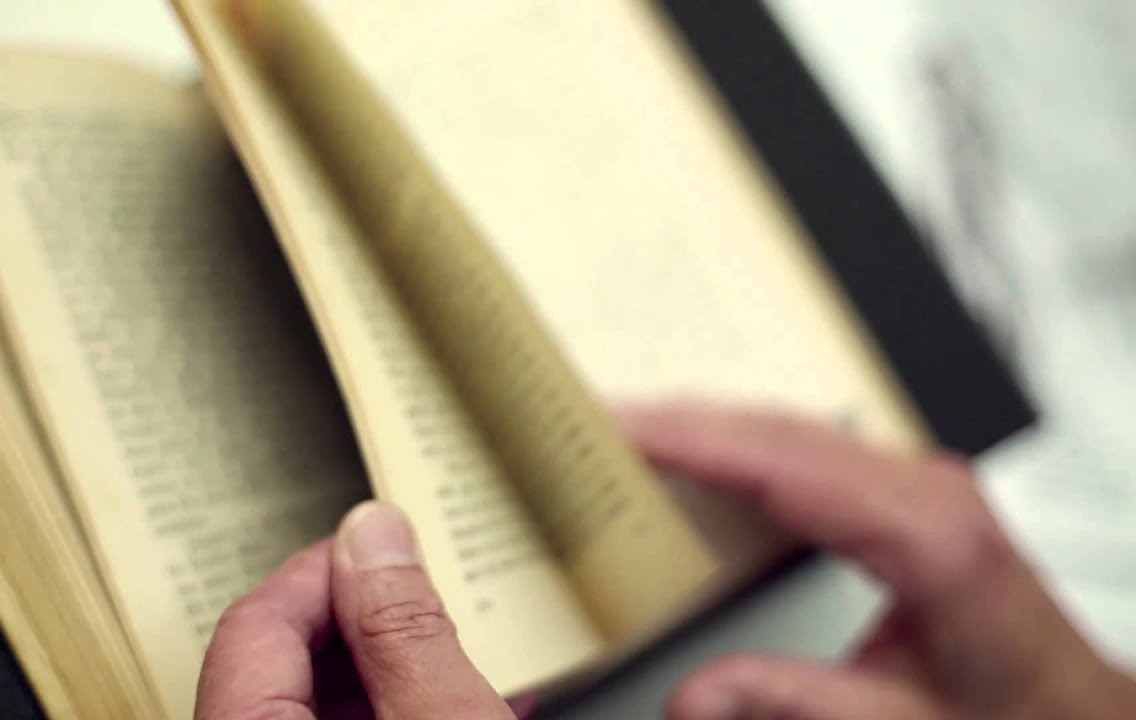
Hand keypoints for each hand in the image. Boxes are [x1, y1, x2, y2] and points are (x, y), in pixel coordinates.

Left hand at [194, 501, 530, 718]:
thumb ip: (404, 629)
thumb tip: (375, 533)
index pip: (253, 625)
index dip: (325, 572)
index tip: (386, 550)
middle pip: (269, 665)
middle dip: (358, 624)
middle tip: (429, 610)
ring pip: (295, 707)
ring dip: (376, 674)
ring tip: (453, 668)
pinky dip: (380, 716)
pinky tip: (439, 708)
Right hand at [623, 402, 1135, 719]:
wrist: (1078, 715)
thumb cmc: (1018, 715)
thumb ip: (791, 703)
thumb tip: (693, 696)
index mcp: (928, 535)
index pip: (782, 463)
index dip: (692, 439)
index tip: (620, 425)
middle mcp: (925, 492)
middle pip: (778, 430)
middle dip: (681, 419)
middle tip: (596, 418)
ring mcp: (918, 484)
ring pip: (790, 430)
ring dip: (707, 426)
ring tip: (629, 430)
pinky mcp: (906, 494)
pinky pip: (808, 450)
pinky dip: (741, 446)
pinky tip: (702, 454)